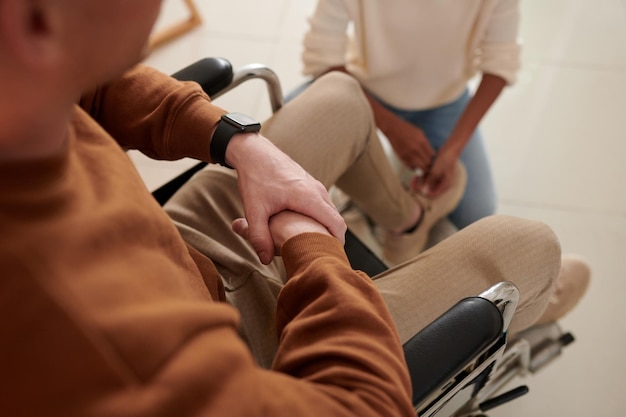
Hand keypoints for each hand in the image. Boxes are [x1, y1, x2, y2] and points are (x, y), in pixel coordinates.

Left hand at [226, 132, 345, 263]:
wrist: (254, 151)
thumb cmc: (255, 178)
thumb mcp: (254, 209)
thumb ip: (259, 235)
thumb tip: (265, 259)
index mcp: (308, 196)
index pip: (335, 224)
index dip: (337, 244)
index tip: (331, 259)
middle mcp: (317, 190)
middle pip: (336, 219)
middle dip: (332, 239)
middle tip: (324, 258)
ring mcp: (315, 185)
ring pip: (329, 211)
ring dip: (326, 228)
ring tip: (316, 247)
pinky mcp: (310, 183)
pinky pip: (322, 204)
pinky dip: (321, 218)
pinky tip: (306, 230)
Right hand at [382, 114, 434, 172]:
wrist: (393, 129)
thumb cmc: (407, 129)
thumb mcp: (420, 133)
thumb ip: (426, 142)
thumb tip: (431, 151)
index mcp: (422, 142)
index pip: (432, 155)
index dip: (433, 158)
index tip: (431, 158)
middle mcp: (416, 149)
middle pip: (428, 163)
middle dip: (429, 164)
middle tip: (428, 163)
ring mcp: (409, 155)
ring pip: (420, 167)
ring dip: (422, 167)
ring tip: (421, 164)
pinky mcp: (402, 158)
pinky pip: (411, 167)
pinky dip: (414, 167)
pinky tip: (414, 163)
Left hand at [415, 149, 457, 196]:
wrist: (450, 149)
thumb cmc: (445, 160)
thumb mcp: (436, 171)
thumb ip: (429, 181)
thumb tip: (423, 192)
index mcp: (445, 185)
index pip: (433, 195)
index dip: (423, 192)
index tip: (415, 188)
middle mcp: (443, 184)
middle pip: (429, 190)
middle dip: (420, 187)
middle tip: (411, 183)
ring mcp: (439, 179)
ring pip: (428, 184)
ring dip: (420, 182)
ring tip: (414, 178)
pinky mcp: (436, 174)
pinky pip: (428, 179)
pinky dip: (423, 177)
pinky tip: (417, 175)